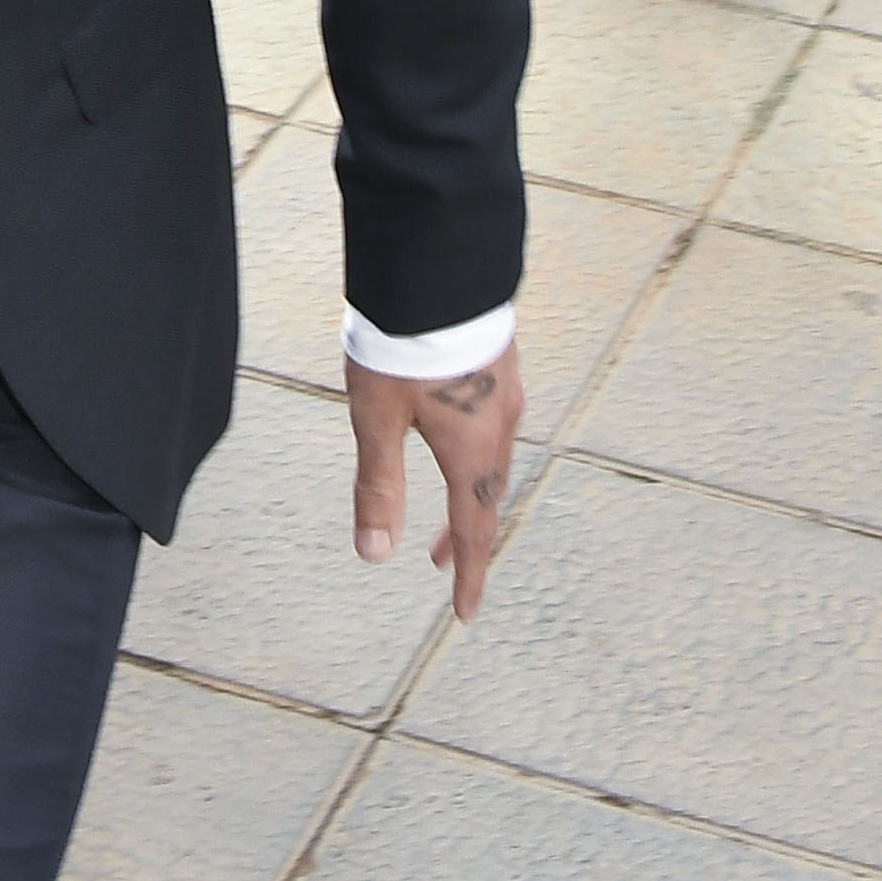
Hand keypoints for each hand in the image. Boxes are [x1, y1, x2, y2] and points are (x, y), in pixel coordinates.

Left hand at [344, 338, 523, 622]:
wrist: (437, 267)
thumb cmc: (402, 343)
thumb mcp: (377, 420)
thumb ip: (378, 486)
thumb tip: (374, 554)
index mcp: (472, 451)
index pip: (474, 531)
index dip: (469, 576)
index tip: (464, 613)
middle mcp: (500, 427)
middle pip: (488, 497)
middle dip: (468, 536)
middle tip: (443, 564)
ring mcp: (506, 392)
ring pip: (494, 461)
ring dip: (473, 494)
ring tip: (452, 509)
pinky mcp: (501, 364)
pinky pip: (498, 428)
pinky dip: (479, 457)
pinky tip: (462, 441)